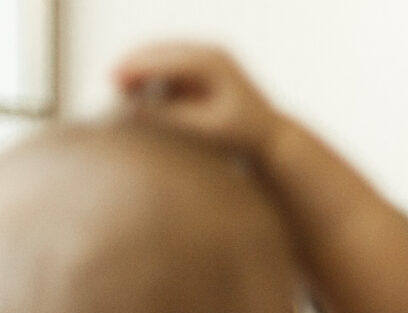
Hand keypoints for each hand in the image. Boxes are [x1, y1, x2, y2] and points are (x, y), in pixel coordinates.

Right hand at [113, 42, 285, 156]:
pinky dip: (148, 76)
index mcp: (213, 62)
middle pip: (157, 49)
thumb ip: (171, 118)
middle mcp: (209, 51)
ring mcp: (204, 56)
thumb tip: (132, 110)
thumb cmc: (241, 136)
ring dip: (137, 70)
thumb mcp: (206, 130)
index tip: (110, 81)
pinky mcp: (199, 66)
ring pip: (158, 55)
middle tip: (107, 88)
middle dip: (130, 66)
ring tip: (120, 95)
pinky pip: (164, 65)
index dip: (134, 67)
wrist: (269, 136)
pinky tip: (137, 96)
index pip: (163, 57)